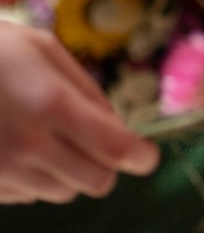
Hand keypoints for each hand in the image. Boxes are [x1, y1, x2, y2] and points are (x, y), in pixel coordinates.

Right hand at [0, 22, 159, 203]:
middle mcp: (27, 144)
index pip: (115, 149)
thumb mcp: (42, 50)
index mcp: (50, 104)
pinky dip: (36, 178)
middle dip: (106, 164)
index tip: (147, 156)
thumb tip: (118, 126)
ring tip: (47, 136)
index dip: (140, 157)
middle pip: (96, 181)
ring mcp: (1, 170)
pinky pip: (29, 195)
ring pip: (64, 192)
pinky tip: (17, 146)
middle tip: (98, 143)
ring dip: (69, 171)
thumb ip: (86, 89)